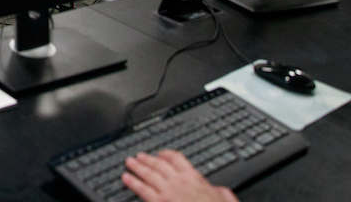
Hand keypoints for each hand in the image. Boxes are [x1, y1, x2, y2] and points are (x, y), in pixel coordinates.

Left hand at [122, 151, 238, 201]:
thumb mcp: (225, 197)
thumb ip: (220, 191)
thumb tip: (220, 190)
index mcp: (193, 177)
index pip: (177, 159)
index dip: (167, 154)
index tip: (161, 154)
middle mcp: (178, 181)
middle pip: (159, 164)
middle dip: (147, 159)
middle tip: (138, 156)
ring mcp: (168, 191)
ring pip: (148, 174)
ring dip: (137, 167)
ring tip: (129, 162)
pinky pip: (142, 190)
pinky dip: (133, 182)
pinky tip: (125, 178)